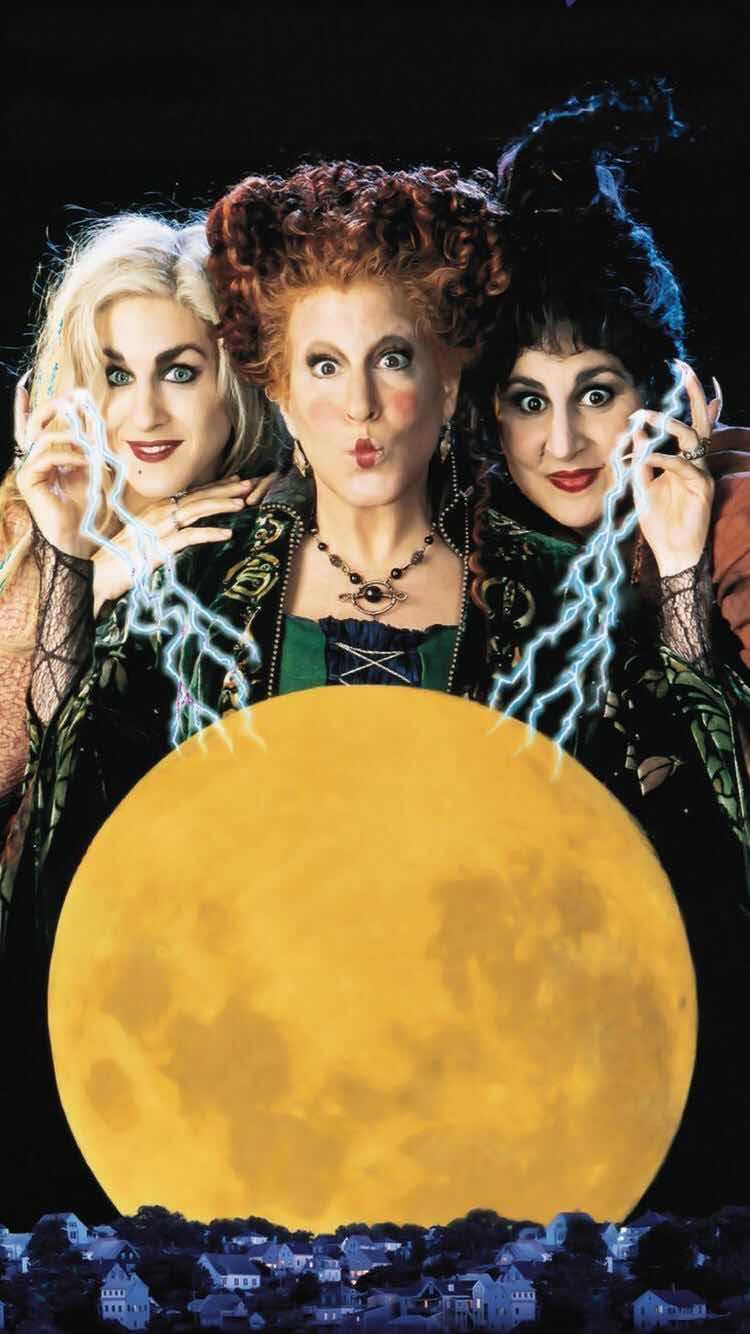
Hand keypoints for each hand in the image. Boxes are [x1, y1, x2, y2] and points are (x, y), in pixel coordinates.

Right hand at [14, 391, 105, 558]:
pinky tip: (85, 461)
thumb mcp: (92, 472)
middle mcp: (34, 460)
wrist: (79, 536)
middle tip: (70, 400)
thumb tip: (93, 428)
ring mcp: (29, 470)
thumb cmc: (86, 507)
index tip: (24, 385)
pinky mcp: (28, 480)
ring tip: (90, 444)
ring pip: (42, 438)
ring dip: (70, 436)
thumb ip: (89, 450)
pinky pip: (47, 457)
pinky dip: (69, 455)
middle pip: (33, 424)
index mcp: (46, 456)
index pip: (32, 427)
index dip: (25, 407)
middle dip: (51, 407)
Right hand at [91, 476, 257, 612]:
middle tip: (249, 484)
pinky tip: (227, 534)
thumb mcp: (143, 539)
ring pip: (195, 510)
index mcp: (155, 510)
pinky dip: (209, 534)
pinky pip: (189, 537)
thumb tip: (182, 527)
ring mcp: (158, 529)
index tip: (235, 482)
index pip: (190, 494)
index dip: (214, 487)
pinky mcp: (158, 548)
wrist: (96, 576)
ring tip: (242, 503)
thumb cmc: (119, 560)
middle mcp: (157, 514)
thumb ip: (162, 530)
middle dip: (224, 490)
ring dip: (221, 505)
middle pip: (197, 497)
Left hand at [630, 361, 714, 577]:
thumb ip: (639, 459)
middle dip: (694, 393)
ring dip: (668, 424)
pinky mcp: (702, 488)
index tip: (680, 369)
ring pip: (692, 438)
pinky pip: (683, 465)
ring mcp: (702, 473)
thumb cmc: (659, 523)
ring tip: (645, 418)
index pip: (687, 423)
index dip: (687, 398)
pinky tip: (646, 458)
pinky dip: (663, 459)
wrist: (672, 553)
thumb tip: (635, 431)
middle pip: (700, 421)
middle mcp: (696, 462)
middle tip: (685, 369)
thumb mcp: (642, 486)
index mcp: (683, 460)